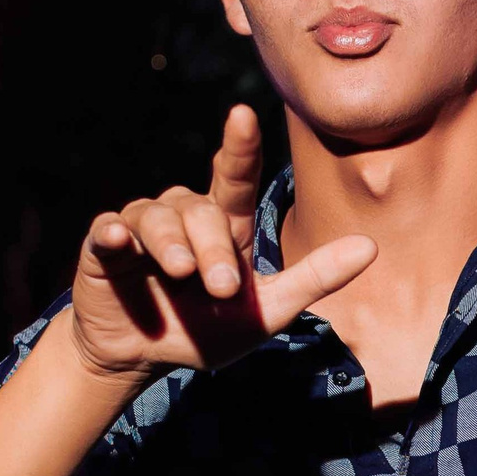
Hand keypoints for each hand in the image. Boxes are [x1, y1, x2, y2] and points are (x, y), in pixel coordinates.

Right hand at [70, 104, 374, 383]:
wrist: (143, 360)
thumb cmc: (206, 330)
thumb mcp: (266, 311)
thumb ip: (314, 278)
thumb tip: (371, 247)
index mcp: (224, 226)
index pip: (235, 176)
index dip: (239, 146)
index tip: (242, 115)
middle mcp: (184, 217)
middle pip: (201, 210)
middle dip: (213, 248)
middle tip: (222, 289)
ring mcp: (141, 230)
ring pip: (158, 216)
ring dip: (173, 244)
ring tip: (179, 273)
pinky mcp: (104, 249)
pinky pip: (109, 229)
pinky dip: (116, 233)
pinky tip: (120, 239)